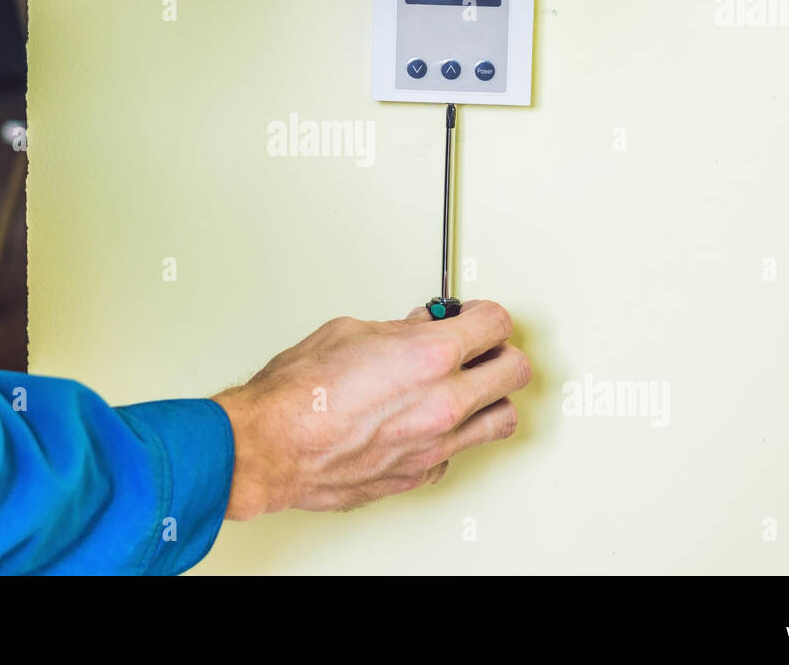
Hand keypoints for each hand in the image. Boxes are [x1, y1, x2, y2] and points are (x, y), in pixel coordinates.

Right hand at [213, 300, 529, 518]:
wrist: (273, 447)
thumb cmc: (299, 393)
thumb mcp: (350, 333)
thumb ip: (398, 331)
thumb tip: (417, 329)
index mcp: (432, 356)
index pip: (496, 325)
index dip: (486, 315)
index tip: (476, 316)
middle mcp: (445, 402)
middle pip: (516, 371)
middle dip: (500, 353)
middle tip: (480, 348)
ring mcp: (438, 443)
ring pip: (502, 419)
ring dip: (490, 398)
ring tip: (468, 387)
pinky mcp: (421, 473)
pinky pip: (460, 451)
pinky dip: (453, 435)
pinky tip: (432, 422)